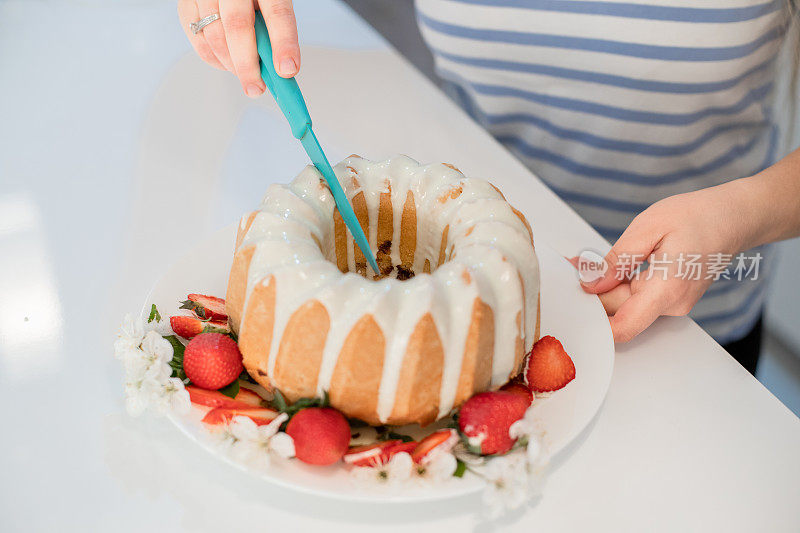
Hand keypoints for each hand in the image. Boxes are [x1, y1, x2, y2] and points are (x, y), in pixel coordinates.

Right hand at [177, 0, 299, 96]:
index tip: (287, 70)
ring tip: (245, 75)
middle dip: (248, 65)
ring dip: (231, 65)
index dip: (283, 43)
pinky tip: (227, 63)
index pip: (277, 13)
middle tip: (256, 88)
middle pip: (238, 26)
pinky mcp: (186, 5)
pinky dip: (215, 60)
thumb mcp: (268, 7)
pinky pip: (198, 41)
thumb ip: (273, 33)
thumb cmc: (253, 0)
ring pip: (215, 36)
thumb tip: (279, 70)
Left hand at [576, 184, 752, 342]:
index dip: (592, 322)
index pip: (622, 328)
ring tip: (592, 261)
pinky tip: (614, 265)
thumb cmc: (698, 216)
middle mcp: (672, 305)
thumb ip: (616, 260)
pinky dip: (621, 283)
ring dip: (606, 286)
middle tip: (573, 266)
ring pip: (626, 305)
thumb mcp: (648, 227)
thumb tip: (589, 283)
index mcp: (666, 290)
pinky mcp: (671, 298)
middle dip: (592, 292)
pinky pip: (638, 298)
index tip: (572, 305)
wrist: (735, 216)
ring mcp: (673, 304)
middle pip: (618, 312)